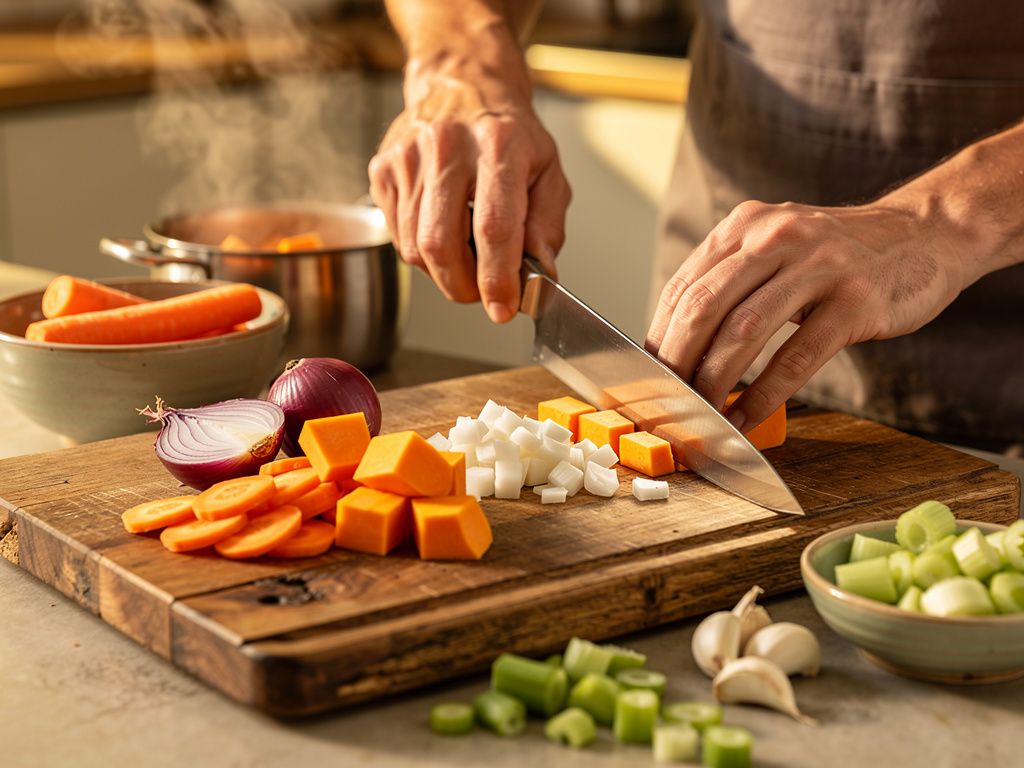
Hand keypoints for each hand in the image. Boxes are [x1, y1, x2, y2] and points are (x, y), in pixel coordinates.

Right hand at [368, 45, 570, 322]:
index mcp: (499, 144)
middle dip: (464, 287)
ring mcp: (408, 157)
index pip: (494, 228)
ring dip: (443, 273)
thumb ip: (547, 225)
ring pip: (414, 249)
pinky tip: (443, 232)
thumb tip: (539, 272)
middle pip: (442, 245)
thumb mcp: (548, 171)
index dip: (497, 279)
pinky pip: (397, 236)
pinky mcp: (383, 169)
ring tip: (466, 260)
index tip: (503, 308)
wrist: (462, 84)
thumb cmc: (509, 132)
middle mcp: (447, 146)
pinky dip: (421, 252)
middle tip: (483, 292)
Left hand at [645, 199, 964, 431]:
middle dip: (677, 362)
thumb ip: (732, 282)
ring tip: (700, 414)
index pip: (684, 286)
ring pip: (743, 332)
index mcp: (747, 226)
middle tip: (665, 398)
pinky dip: (762, 395)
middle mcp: (776, 238)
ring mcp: (819, 266)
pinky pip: (795, 358)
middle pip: (704, 307)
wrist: (927, 233)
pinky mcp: (855, 301)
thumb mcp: (778, 248)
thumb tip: (677, 344)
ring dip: (714, 382)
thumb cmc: (840, 254)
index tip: (645, 374)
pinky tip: (745, 418)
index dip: (658, 336)